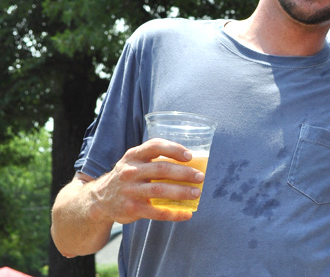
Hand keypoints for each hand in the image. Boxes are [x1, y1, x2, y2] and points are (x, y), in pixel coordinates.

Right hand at [87, 138, 204, 223]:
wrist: (99, 200)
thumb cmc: (127, 177)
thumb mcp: (134, 163)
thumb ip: (155, 160)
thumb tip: (190, 164)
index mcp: (133, 156)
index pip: (155, 146)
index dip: (174, 149)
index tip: (190, 156)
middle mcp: (130, 172)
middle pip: (161, 169)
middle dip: (184, 173)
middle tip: (200, 177)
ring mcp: (130, 191)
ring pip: (160, 190)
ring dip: (181, 192)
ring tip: (196, 193)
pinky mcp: (131, 209)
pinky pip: (156, 212)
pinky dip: (174, 213)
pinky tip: (187, 213)